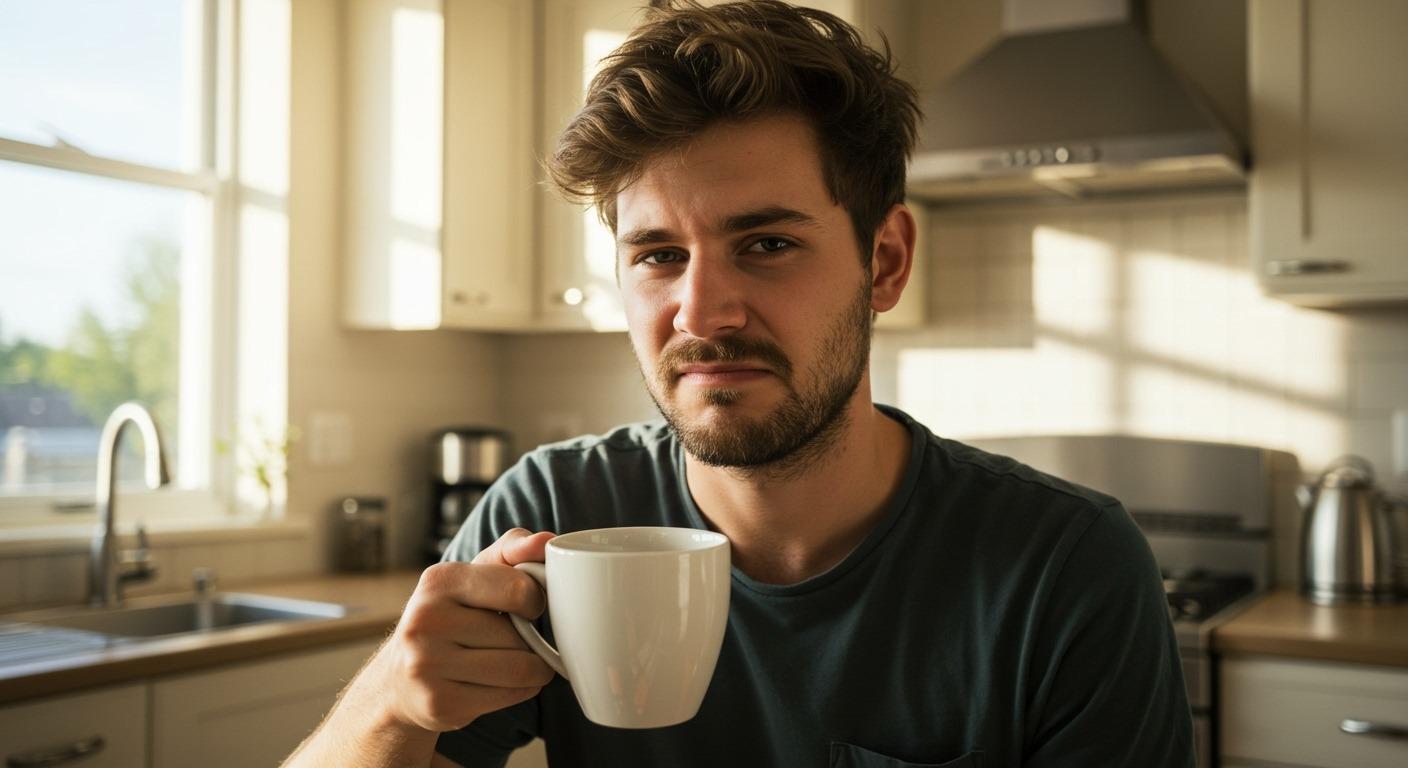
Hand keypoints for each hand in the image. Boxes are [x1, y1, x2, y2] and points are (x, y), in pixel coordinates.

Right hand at [367, 528, 557, 731]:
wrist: (401, 679)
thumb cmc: (451, 617)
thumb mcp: (474, 575)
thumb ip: (512, 550)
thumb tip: (546, 541)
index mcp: (439, 580)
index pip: (519, 589)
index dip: (535, 601)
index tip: (526, 606)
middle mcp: (426, 621)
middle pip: (519, 636)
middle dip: (529, 640)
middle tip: (512, 639)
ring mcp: (428, 665)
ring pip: (520, 669)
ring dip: (532, 668)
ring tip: (513, 660)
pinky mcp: (440, 703)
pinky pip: (510, 696)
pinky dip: (520, 690)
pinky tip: (500, 682)